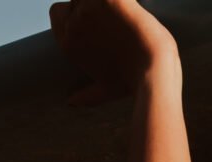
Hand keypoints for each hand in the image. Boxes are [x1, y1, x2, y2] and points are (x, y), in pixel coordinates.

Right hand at [49, 0, 178, 105]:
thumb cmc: (134, 83)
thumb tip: (71, 102)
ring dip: (106, 2)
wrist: (154, 73)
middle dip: (94, 7)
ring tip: (125, 18)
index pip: (57, 10)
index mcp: (68, 42)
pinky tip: (131, 9)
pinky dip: (124, 0)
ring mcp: (89, 9)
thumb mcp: (107, 90)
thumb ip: (87, 94)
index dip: (74, 12)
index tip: (96, 22)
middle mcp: (73, 24)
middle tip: (116, 23)